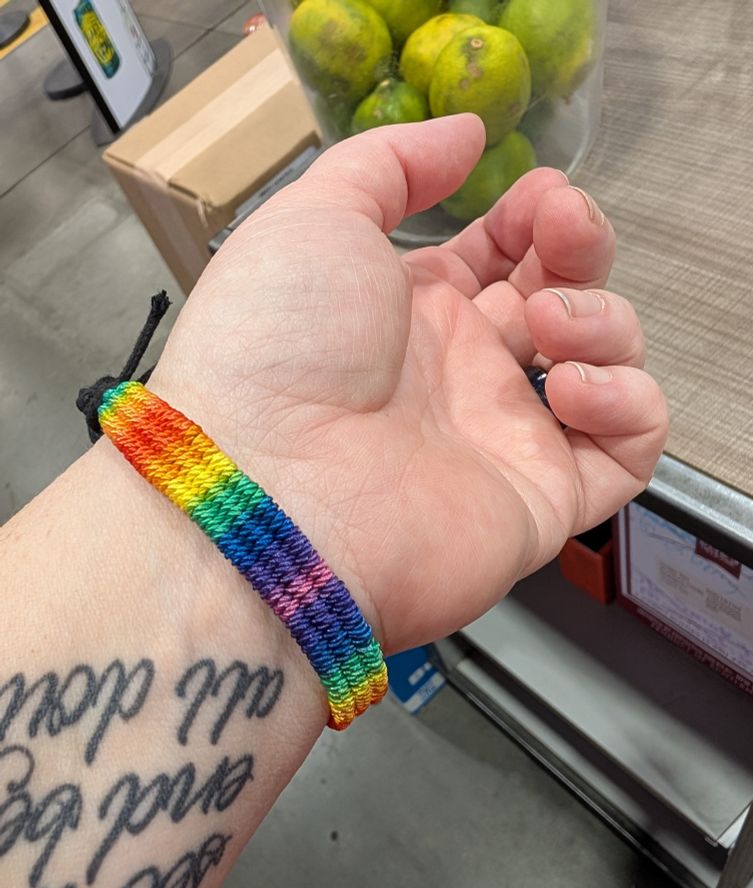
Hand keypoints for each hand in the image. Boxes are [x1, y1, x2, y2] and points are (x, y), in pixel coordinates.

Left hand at [150, 114, 666, 652]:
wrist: (267, 492)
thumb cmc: (272, 350)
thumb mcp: (313, 218)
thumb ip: (389, 164)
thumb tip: (465, 134)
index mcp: (410, 311)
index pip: (500, 255)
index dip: (531, 217)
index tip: (539, 194)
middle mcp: (460, 373)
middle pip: (559, 298)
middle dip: (579, 250)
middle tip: (563, 230)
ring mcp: (502, 436)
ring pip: (603, 369)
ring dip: (603, 321)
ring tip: (548, 322)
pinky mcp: (539, 498)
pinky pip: (625, 453)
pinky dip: (626, 406)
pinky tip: (570, 385)